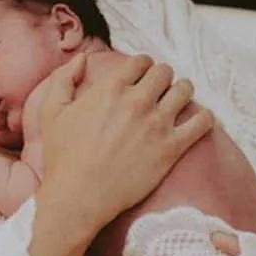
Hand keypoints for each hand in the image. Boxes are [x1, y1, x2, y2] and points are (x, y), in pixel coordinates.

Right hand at [37, 53, 213, 233]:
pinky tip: (198, 121)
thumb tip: (82, 58)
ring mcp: (157, 125)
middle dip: (162, 78)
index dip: (142, 67)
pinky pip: (202, 122)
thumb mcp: (51, 112)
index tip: (141, 77)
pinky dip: (204, 118)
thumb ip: (64, 78)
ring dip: (182, 92)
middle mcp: (137, 102)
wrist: (78, 197)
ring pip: (185, 90)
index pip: (141, 61)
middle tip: (159, 90)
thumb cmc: (62, 157)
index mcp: (110, 89)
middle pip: (165, 72)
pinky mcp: (171, 148)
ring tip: (177, 102)